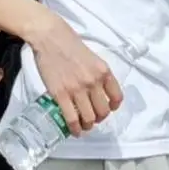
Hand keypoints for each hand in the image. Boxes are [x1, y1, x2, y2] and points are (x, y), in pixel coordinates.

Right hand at [28, 13, 123, 136]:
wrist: (51, 38)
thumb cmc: (71, 45)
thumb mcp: (93, 57)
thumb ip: (97, 74)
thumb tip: (98, 90)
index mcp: (103, 71)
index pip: (117, 96)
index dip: (113, 106)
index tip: (109, 108)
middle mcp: (93, 82)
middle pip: (103, 111)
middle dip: (99, 118)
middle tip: (93, 117)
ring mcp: (77, 89)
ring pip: (89, 118)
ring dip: (88, 125)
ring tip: (84, 125)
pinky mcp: (61, 95)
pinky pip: (72, 119)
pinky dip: (75, 129)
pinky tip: (75, 130)